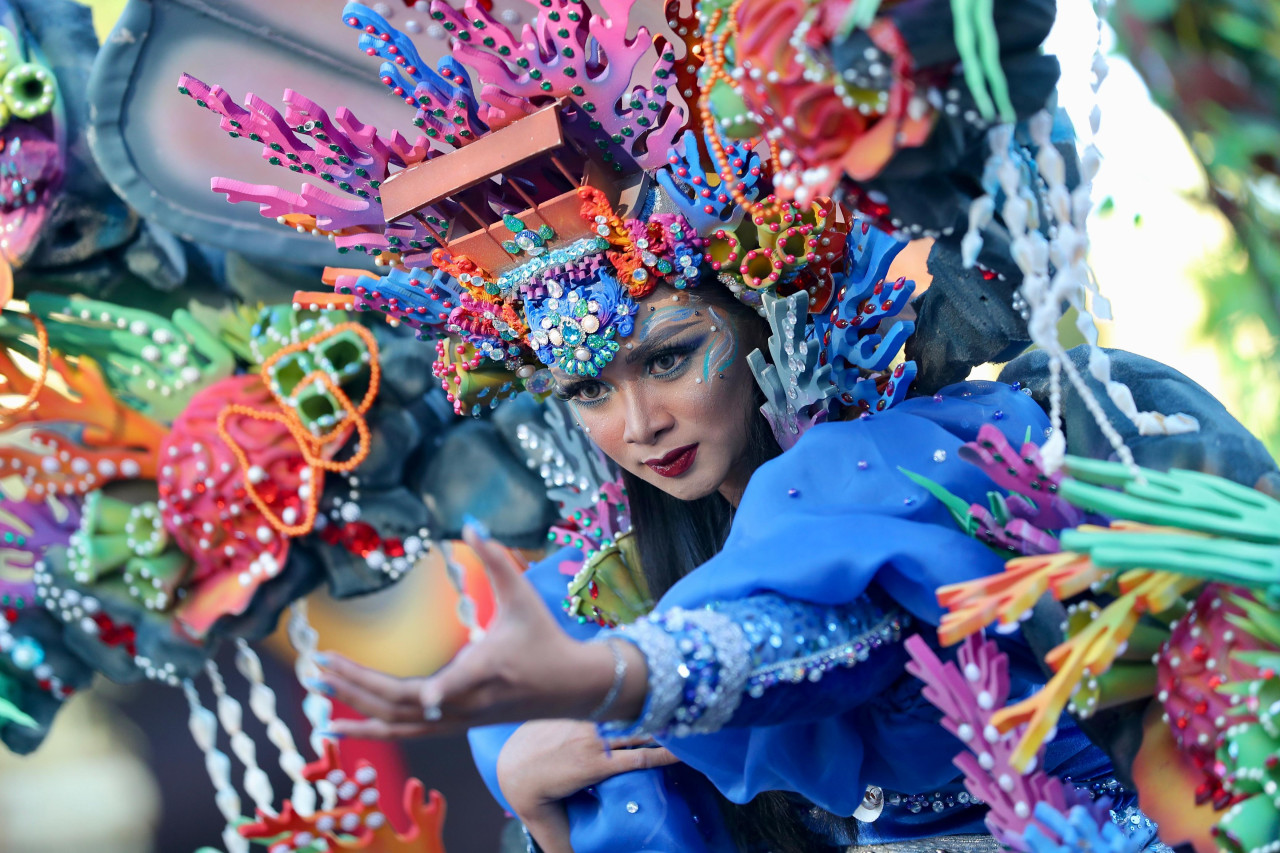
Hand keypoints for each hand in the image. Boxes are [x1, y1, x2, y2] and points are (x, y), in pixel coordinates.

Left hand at [316, 523, 648, 738]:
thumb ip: (497, 559)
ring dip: (356, 709)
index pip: (462, 685)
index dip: (443, 691)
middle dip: (360, 687)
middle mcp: (467, 702)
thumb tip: (471, 523)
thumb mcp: (524, 596)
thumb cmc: (544, 638)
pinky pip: (404, 731)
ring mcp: (457, 718)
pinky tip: (338, 725)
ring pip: (400, 723)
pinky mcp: (452, 724)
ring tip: (316, 691)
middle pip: (408, 703)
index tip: (426, 694)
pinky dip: (370, 728)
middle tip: (319, 665)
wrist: (568, 687)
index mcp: (487, 669)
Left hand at [498, 720, 678, 852]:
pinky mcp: (580, 713)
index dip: (668, 755)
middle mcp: (594, 738)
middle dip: (666, 727)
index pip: (642, 756)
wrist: (508, 761)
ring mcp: (586, 721)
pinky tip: (645, 702)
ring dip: (651, 712)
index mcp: (593, 763)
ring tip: (675, 710)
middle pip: (641, 729)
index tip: (689, 754)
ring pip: (628, 712)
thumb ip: (564, 846)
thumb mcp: (549, 822)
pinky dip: (631, 705)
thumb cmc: (532, 795)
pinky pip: (612, 707)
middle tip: (691, 726)